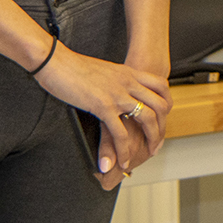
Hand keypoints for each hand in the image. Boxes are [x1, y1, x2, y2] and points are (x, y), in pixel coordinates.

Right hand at [36, 46, 170, 190]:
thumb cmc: (72, 67)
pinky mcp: (102, 106)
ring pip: (146, 118)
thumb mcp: (103, 71)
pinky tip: (122, 160)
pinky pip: (120, 132)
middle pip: (159, 105)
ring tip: (147, 153)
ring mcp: (116, 94)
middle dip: (162, 128)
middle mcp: (127, 82)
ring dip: (150, 139)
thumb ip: (114, 81)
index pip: (161, 86)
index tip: (162, 120)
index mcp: (128, 72)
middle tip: (156, 143)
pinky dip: (124, 150)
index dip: (166, 104)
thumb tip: (116, 92)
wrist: (55, 62)